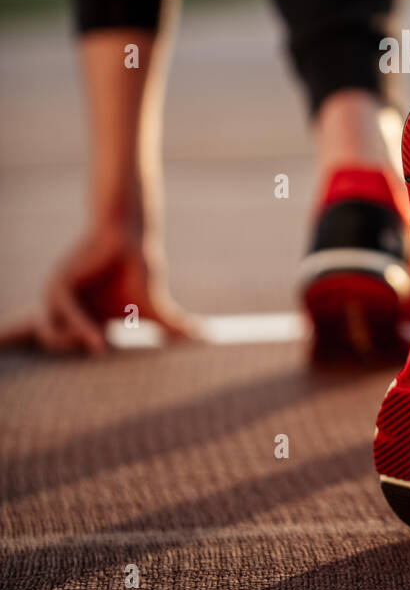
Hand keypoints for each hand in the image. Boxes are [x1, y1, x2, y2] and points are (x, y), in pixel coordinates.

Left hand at [2, 222, 198, 354]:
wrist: (135, 238)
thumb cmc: (140, 271)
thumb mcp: (154, 309)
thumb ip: (173, 328)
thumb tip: (209, 335)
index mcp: (77, 321)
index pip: (41, 339)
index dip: (16, 342)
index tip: (2, 346)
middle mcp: (60, 312)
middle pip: (43, 342)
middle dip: (70, 350)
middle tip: (100, 348)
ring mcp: (56, 300)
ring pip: (51, 336)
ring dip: (75, 343)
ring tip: (100, 345)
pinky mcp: (58, 284)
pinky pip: (62, 313)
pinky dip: (79, 327)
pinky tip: (98, 337)